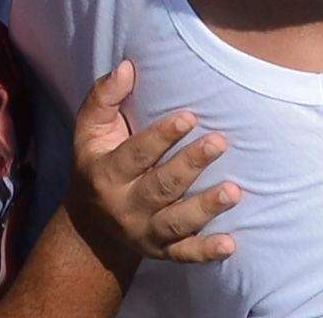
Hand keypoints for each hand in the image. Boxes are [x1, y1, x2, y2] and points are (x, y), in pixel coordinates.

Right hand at [66, 61, 237, 273]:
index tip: (190, 116)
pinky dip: (206, 252)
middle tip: (219, 143)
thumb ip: (104, 96)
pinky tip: (230, 244)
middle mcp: (125, 206)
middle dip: (190, 165)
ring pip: (176, 222)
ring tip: (233, 191)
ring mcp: (145, 232)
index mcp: (107, 173)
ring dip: (205, 208)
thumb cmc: (96, 161)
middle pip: (161, 187)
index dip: (162, 136)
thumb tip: (127, 67)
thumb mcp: (89, 129)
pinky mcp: (161, 251)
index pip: (136, 154)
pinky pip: (184, 254)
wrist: (91, 224)